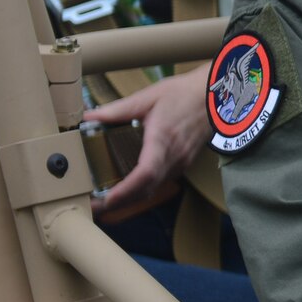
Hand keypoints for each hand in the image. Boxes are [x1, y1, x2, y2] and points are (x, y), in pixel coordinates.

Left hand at [80, 68, 211, 216]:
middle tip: (93, 207)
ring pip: (153, 189)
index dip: (126, 189)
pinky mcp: (183, 164)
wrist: (214, 96)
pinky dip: (142, 191)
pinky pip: (160, 183)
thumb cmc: (183, 94)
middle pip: (146, 189)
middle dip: (119, 203)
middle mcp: (174, 157)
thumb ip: (116, 110)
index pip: (146, 172)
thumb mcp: (147, 97)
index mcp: (163, 139)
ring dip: (129, 200)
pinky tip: (127, 189)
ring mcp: (181, 163)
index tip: (106, 199)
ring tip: (104, 201)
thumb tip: (87, 116)